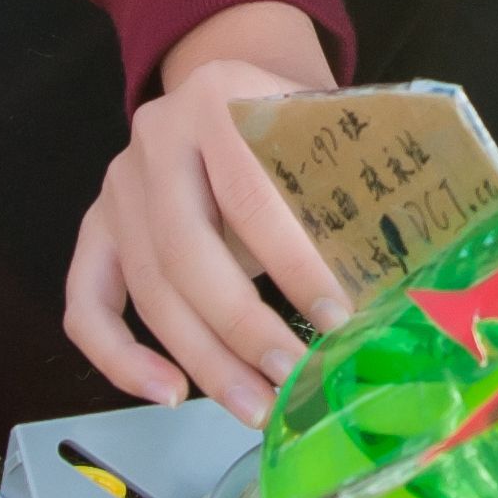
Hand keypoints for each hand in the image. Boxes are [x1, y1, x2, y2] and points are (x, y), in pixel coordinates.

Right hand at [63, 0, 345, 422]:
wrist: (230, 89)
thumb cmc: (295, 121)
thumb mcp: (325, 128)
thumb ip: (351, 186)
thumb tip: (410, 284)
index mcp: (218, 97)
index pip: (252, 196)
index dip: (294, 265)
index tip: (338, 320)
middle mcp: (154, 138)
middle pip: (186, 251)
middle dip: (242, 327)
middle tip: (292, 379)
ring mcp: (118, 186)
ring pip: (149, 289)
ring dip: (202, 361)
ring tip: (255, 408)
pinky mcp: (97, 229)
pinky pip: (87, 306)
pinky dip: (119, 359)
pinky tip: (169, 394)